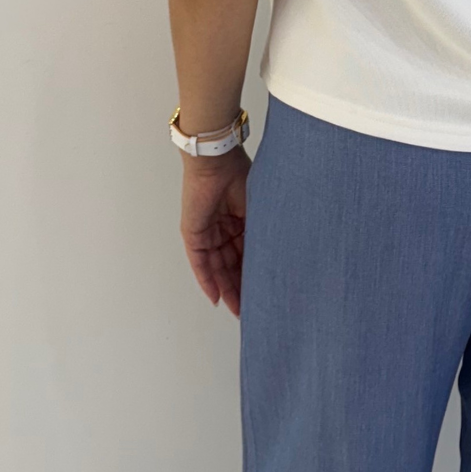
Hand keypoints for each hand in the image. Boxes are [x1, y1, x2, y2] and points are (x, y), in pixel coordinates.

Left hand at [179, 145, 250, 316]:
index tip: (266, 291)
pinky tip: (217, 297)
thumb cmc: (240, 176)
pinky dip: (207, 281)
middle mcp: (224, 229)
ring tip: (239, 308)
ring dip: (227, 289)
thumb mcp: (257, 210)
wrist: (217, 163)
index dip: (255, 273)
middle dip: (242, 288)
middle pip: (232, 265)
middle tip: (252, 308)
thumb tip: (277, 258)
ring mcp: (208, 233)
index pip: (247, 253)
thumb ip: (261, 234)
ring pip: (218, 268)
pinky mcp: (194, 235)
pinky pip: (200, 264)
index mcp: (241, 220)